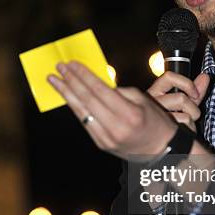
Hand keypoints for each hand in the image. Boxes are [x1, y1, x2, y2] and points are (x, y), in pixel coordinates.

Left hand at [47, 61, 176, 159]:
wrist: (159, 149)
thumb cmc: (154, 121)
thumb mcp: (143, 100)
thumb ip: (120, 91)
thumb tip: (97, 85)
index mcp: (129, 113)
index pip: (100, 90)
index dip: (84, 75)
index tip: (72, 64)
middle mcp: (116, 127)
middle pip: (87, 100)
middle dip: (71, 81)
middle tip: (59, 68)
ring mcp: (106, 138)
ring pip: (81, 112)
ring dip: (66, 94)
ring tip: (55, 81)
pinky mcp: (101, 144)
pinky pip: (85, 122)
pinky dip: (75, 107)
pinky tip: (68, 97)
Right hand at [147, 71, 209, 131]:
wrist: (159, 140)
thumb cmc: (169, 118)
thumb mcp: (181, 102)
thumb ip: (193, 91)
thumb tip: (205, 77)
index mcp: (155, 92)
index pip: (168, 77)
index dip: (186, 83)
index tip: (195, 93)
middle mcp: (151, 103)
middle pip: (181, 98)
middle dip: (193, 107)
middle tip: (191, 114)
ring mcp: (156, 118)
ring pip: (185, 115)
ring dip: (192, 121)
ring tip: (185, 125)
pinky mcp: (162, 132)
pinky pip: (184, 126)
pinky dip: (190, 129)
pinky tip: (183, 132)